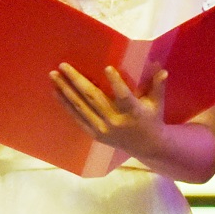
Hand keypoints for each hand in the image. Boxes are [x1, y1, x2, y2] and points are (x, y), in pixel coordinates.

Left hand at [51, 62, 168, 157]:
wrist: (147, 147)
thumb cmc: (152, 119)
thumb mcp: (157, 103)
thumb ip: (157, 86)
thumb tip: (161, 69)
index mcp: (133, 112)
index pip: (124, 96)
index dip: (116, 83)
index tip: (107, 68)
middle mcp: (115, 121)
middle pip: (94, 99)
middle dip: (77, 81)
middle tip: (63, 66)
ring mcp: (103, 129)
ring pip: (81, 107)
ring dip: (65, 90)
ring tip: (53, 76)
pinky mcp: (95, 134)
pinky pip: (77, 117)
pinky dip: (66, 104)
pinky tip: (56, 92)